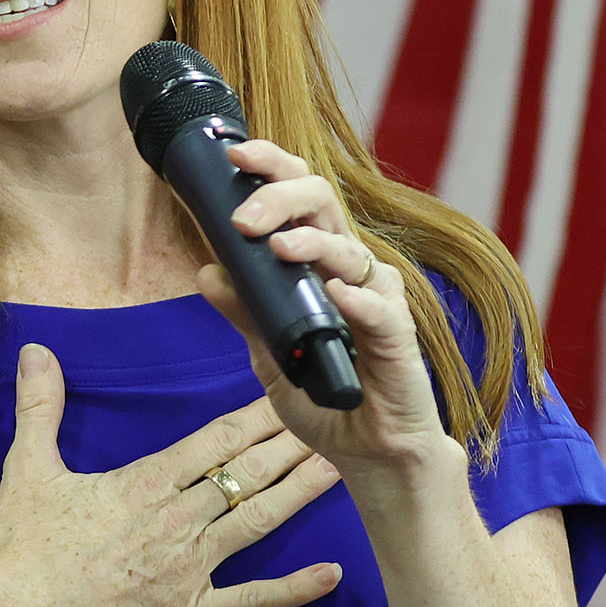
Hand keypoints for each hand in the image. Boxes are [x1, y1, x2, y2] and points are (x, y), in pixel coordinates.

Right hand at [0, 344, 341, 606]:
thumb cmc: (23, 546)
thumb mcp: (29, 467)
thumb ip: (40, 406)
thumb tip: (35, 350)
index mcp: (147, 482)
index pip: (215, 440)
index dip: (257, 417)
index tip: (288, 394)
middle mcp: (179, 518)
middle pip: (248, 474)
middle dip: (292, 444)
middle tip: (334, 421)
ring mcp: (192, 567)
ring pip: (259, 522)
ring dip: (302, 495)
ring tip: (341, 469)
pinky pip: (253, 600)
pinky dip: (294, 589)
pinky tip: (332, 575)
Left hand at [193, 138, 456, 475]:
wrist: (369, 454)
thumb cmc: (324, 395)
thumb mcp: (268, 355)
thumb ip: (245, 312)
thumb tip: (206, 271)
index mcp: (318, 262)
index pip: (298, 198)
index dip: (272, 167)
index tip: (235, 153)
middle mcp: (349, 270)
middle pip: (324, 203)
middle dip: (282, 198)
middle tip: (245, 218)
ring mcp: (377, 300)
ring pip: (350, 250)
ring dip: (312, 245)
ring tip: (279, 249)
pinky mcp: (399, 338)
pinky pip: (381, 308)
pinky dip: (357, 298)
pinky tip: (335, 294)